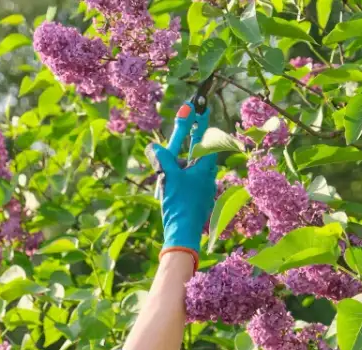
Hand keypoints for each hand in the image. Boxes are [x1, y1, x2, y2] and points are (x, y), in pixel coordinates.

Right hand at [146, 100, 217, 256]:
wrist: (183, 234)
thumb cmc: (179, 203)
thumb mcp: (168, 176)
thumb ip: (162, 157)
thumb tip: (153, 146)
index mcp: (205, 166)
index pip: (202, 136)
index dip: (200, 119)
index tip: (202, 104)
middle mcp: (208, 175)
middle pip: (195, 152)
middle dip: (184, 143)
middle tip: (183, 128)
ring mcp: (204, 187)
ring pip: (189, 169)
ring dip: (177, 167)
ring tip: (166, 180)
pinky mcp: (198, 198)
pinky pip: (188, 182)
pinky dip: (178, 179)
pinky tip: (169, 191)